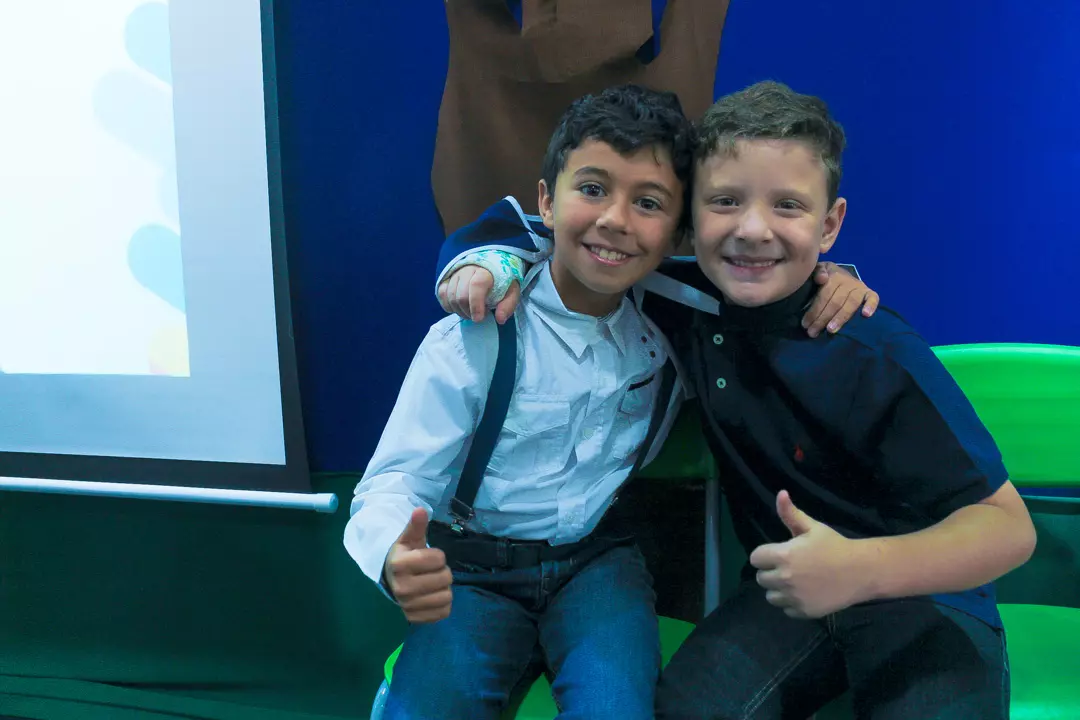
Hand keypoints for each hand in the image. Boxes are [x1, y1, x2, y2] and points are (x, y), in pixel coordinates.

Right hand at [383, 508, 453, 622]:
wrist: (391, 580)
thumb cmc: (405, 556)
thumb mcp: (409, 539)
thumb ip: (416, 526)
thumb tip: (420, 510)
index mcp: (399, 564)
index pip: (438, 558)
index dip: (437, 555)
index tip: (426, 556)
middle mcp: (401, 587)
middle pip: (445, 578)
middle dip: (442, 571)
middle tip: (430, 571)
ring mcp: (407, 605)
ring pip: (446, 596)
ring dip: (444, 588)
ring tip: (431, 583)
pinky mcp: (414, 619)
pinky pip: (444, 612)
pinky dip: (443, 604)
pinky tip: (432, 597)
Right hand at [437, 265, 520, 323]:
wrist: (490, 265)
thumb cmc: (501, 280)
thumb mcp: (511, 291)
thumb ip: (508, 304)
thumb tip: (500, 319)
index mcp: (485, 271)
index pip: (476, 286)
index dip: (476, 305)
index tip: (479, 318)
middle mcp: (467, 270)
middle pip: (460, 295)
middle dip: (468, 312)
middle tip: (478, 317)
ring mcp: (455, 274)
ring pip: (450, 296)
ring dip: (459, 311)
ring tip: (470, 313)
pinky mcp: (447, 278)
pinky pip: (442, 294)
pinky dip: (449, 306)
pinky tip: (459, 309)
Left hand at [749, 491, 870, 618]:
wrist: (861, 571)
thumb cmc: (835, 546)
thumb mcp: (812, 527)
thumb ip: (791, 513)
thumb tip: (780, 493)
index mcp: (783, 556)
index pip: (755, 559)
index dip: (764, 555)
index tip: (777, 554)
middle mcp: (785, 578)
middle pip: (760, 578)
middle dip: (770, 572)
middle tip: (788, 567)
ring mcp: (794, 597)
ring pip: (771, 596)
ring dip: (778, 589)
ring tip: (794, 581)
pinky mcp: (804, 611)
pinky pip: (786, 609)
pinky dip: (792, 603)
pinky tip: (804, 593)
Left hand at [803, 262, 879, 337]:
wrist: (841, 273)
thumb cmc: (825, 276)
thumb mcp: (818, 271)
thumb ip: (817, 272)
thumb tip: (821, 278)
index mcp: (834, 276)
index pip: (824, 295)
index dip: (814, 310)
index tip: (805, 324)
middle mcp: (848, 281)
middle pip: (835, 302)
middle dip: (823, 318)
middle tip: (813, 332)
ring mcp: (860, 287)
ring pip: (851, 303)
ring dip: (841, 317)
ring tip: (831, 330)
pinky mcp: (870, 293)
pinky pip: (873, 298)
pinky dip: (871, 305)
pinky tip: (866, 315)